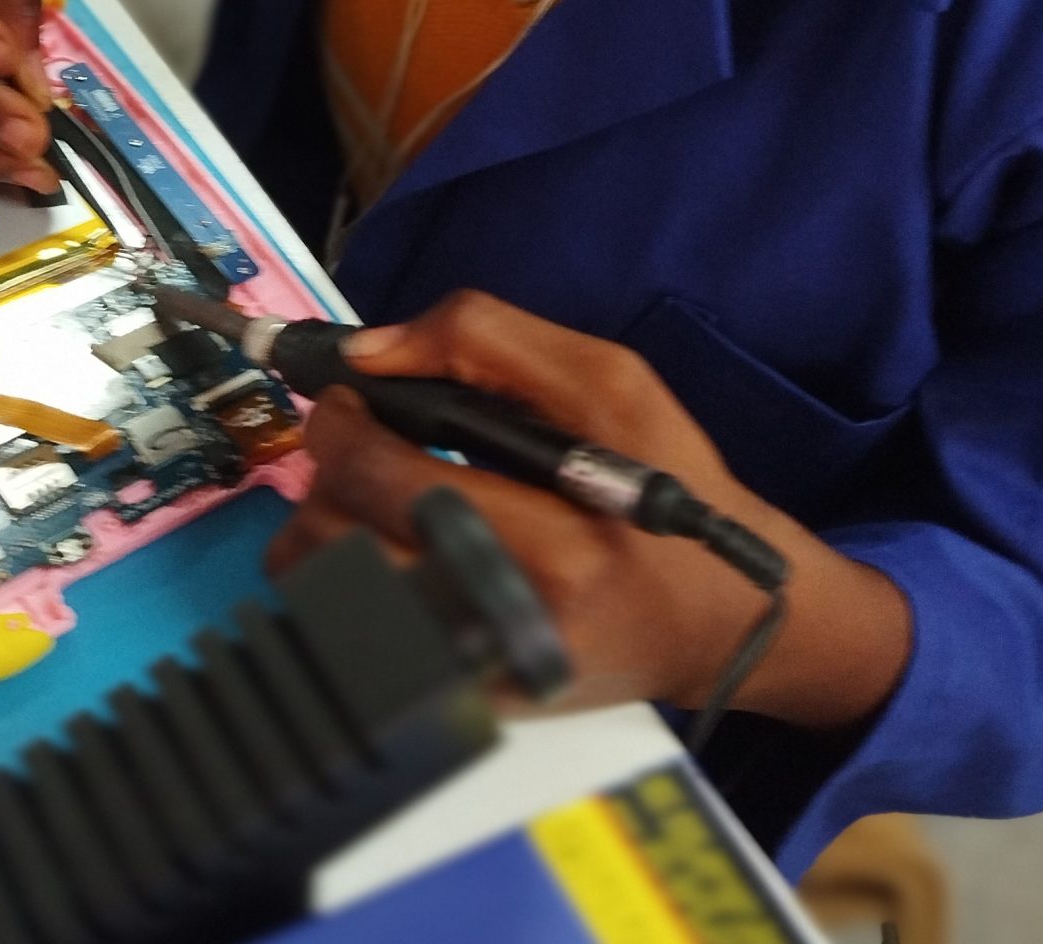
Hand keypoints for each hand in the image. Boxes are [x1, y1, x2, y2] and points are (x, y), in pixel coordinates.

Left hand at [269, 292, 911, 728]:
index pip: (393, 474)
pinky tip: (380, 547)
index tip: (350, 398)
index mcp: (560, 539)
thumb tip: (368, 350)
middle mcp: (514, 621)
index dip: (345, 421)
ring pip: (330, 589)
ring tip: (363, 495)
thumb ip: (487, 342)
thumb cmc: (667, 486)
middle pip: (344, 533)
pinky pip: (352, 637)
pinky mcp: (463, 701)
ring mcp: (482, 672)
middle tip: (352, 436)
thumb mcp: (610, 382)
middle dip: (328, 465)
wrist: (721, 616)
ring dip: (321, 525)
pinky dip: (341, 582)